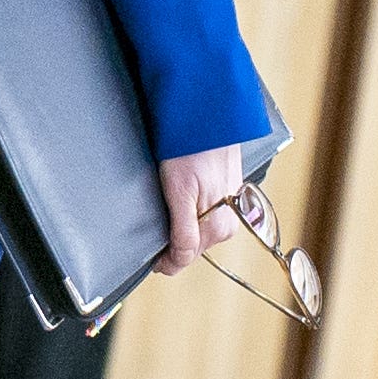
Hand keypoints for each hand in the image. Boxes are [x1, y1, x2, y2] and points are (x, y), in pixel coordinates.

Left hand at [155, 143, 243, 276]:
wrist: (206, 116)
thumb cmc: (191, 148)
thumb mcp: (181, 193)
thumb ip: (183, 232)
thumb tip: (177, 262)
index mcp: (220, 227)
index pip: (186, 257)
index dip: (164, 260)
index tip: (148, 258)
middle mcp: (229, 222)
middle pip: (191, 244)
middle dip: (171, 241)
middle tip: (150, 227)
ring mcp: (230, 208)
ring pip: (196, 229)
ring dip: (179, 226)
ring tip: (163, 207)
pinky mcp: (226, 193)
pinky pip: (203, 213)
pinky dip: (187, 211)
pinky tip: (177, 196)